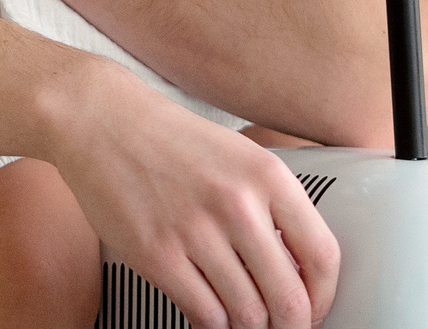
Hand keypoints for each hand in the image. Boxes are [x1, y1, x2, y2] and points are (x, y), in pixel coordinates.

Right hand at [44, 80, 338, 328]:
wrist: (103, 121)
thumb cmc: (170, 140)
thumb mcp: (240, 156)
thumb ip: (272, 207)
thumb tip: (297, 269)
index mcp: (268, 176)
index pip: (322, 255)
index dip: (325, 297)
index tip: (316, 309)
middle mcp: (238, 204)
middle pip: (289, 298)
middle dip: (291, 326)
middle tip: (284, 328)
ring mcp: (196, 232)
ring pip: (247, 314)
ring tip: (245, 322)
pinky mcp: (157, 255)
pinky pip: (204, 314)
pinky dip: (214, 326)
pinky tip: (211, 315)